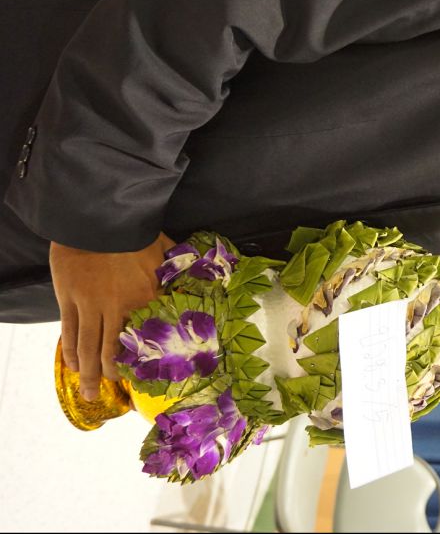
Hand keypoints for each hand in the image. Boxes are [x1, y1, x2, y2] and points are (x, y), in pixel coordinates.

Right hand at [50, 231, 175, 399]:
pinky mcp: (68, 298)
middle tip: (113, 392)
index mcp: (146, 297)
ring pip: (89, 347)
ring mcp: (91, 304)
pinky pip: (69, 331)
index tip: (147, 376)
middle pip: (113, 351)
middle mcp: (119, 307)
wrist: (101, 218)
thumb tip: (199, 277)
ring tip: (90, 392)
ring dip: (89, 373)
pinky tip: (74, 365)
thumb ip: (177, 271)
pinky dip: (71, 351)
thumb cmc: (137, 232)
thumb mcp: (166, 252)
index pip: (147, 338)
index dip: (145, 360)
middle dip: (113, 376)